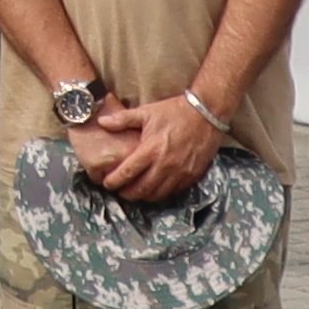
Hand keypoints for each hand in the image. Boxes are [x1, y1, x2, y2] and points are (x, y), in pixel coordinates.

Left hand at [105, 91, 224, 203]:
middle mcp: (165, 165)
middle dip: (127, 193)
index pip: (127, 173)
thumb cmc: (175, 111)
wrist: (207, 114)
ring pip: (157, 194)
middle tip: (119, 191)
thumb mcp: (147, 112)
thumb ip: (122, 119)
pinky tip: (154, 188)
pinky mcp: (192, 176)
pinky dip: (161, 193)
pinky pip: (173, 191)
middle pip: (141, 189)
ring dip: (144, 196)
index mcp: (151, 150)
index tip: (107, 184)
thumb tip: (101, 122)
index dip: (114, 181)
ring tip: (135, 192)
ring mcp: (180, 173)